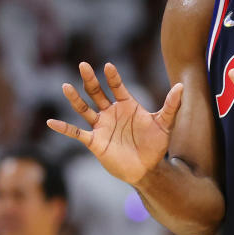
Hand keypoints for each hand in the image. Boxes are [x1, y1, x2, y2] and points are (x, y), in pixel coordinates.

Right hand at [47, 62, 182, 184]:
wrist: (148, 169)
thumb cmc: (155, 145)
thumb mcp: (165, 124)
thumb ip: (171, 105)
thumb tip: (182, 86)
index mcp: (126, 105)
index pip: (117, 87)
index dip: (113, 77)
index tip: (109, 66)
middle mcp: (111, 112)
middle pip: (97, 92)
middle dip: (90, 79)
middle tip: (83, 65)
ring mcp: (101, 126)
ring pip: (84, 109)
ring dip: (75, 98)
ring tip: (65, 86)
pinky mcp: (94, 141)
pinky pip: (76, 133)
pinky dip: (64, 128)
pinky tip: (51, 122)